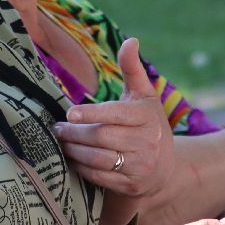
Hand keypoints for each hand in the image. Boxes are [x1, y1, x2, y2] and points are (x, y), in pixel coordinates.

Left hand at [55, 38, 174, 198]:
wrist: (166, 168)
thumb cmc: (148, 124)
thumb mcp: (144, 96)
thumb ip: (133, 68)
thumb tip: (131, 40)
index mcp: (147, 117)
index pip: (116, 114)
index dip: (91, 114)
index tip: (70, 113)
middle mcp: (147, 142)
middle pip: (101, 137)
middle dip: (75, 133)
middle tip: (58, 127)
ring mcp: (140, 166)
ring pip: (98, 158)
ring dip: (73, 150)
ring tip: (61, 141)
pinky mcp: (131, 185)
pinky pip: (98, 176)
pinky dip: (81, 167)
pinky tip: (71, 158)